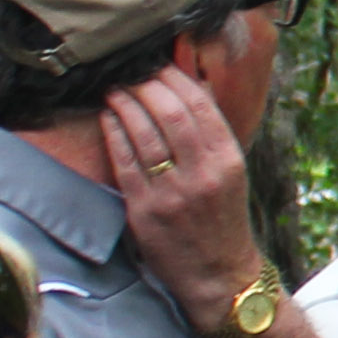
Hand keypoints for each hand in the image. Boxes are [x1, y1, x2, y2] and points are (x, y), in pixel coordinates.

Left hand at [101, 73, 270, 325]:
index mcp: (228, 160)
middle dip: (146, 85)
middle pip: (170, 113)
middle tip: (130, 71)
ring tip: (115, 89)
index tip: (157, 63)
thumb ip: (208, 136)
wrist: (219, 273)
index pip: (200, 105)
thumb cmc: (221, 218)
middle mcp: (203, 174)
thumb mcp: (228, 173)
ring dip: (125, 104)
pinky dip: (114, 133)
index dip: (175, 78)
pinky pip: (125, 162)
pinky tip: (108, 117)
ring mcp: (173, 192)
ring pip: (145, 133)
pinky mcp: (145, 210)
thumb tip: (184, 90)